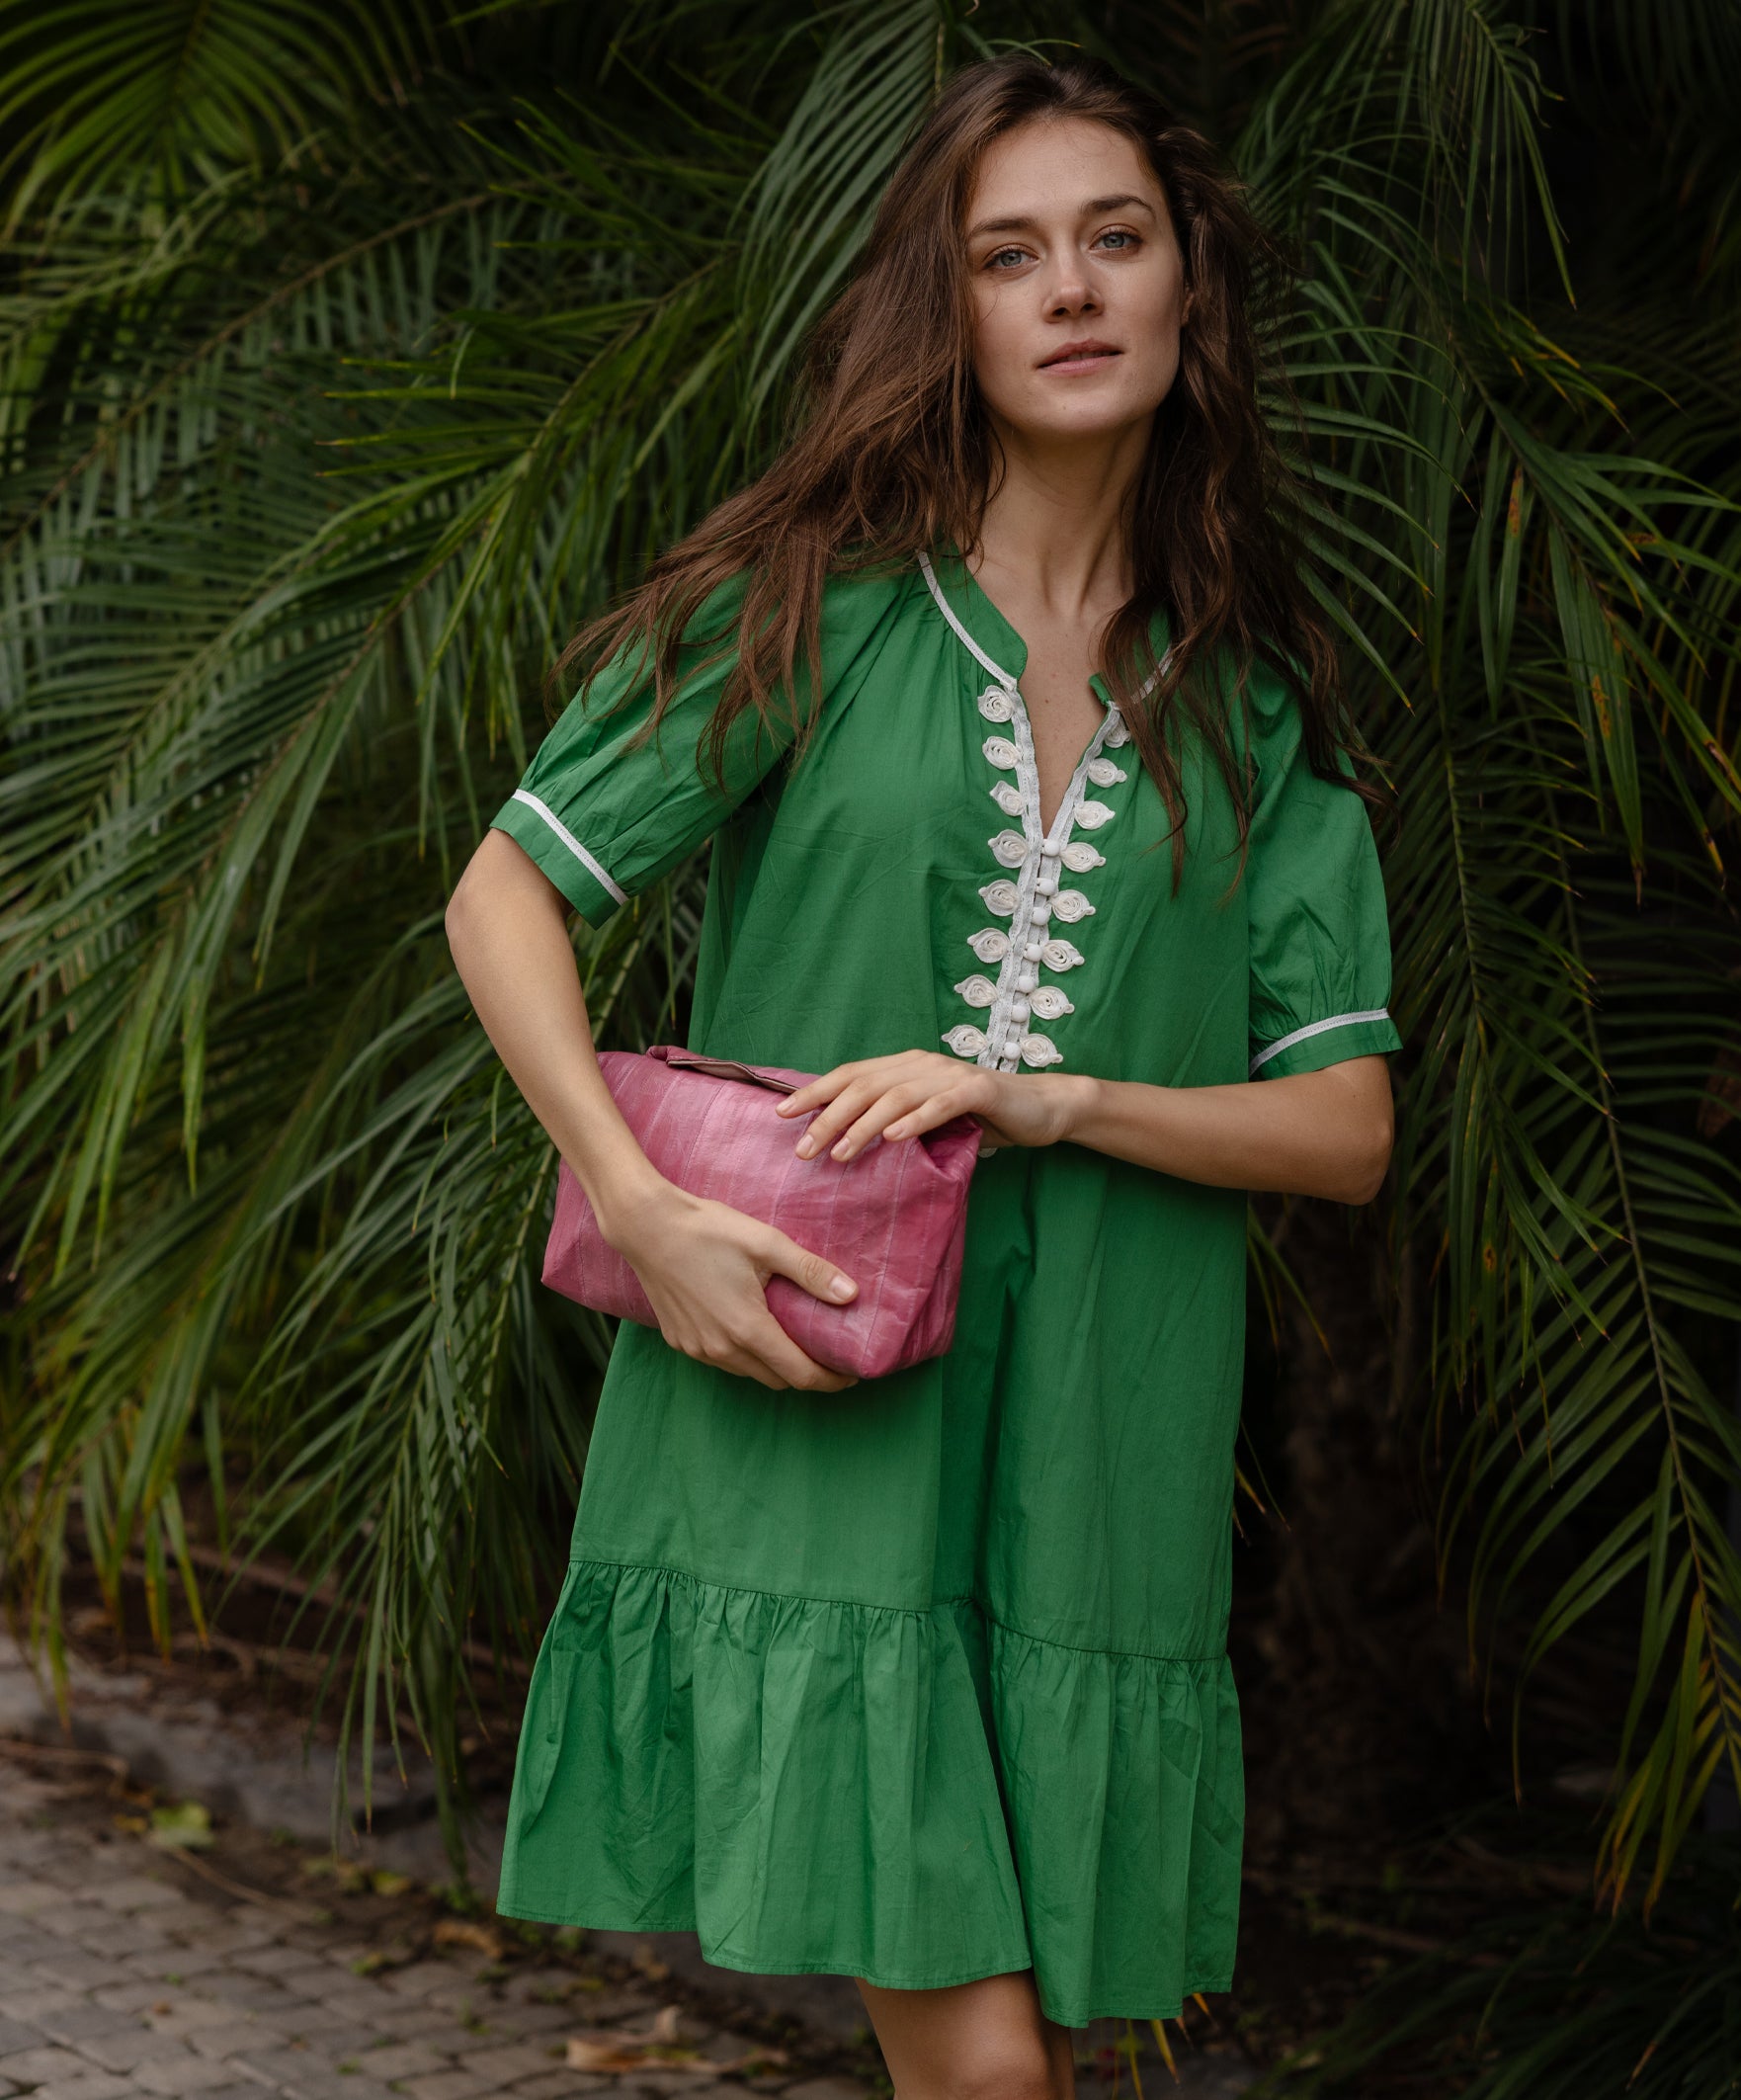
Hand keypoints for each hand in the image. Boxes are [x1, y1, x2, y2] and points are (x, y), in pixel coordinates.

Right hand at [601, 1178, 860, 1392]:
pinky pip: (722, 1361)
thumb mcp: (766, 1243)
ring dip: (774, 1365)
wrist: (647, 1226)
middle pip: (777, 1380)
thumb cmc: (709, 1230)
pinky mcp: (680, 1341)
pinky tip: (752, 1329)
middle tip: (828, 1356)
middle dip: (807, 1375)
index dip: (831, 1380)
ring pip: (749, 1372)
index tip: (851, 1376)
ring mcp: (697, 1348)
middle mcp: (722, 1349)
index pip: (800, 1375)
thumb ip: (811, 1272)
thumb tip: (852, 1295)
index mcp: (748, 1329)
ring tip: (793, 1342)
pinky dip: (744, 1355)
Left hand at [774, 1049, 1083, 1160]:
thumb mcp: (927, 1118)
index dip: (814, 1091)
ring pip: (896, 1096)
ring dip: (863, 1125)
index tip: (782, 1114)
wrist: (1039, 1109)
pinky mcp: (978, 1089)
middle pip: (864, 1086)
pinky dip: (914, 1120)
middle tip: (803, 1148)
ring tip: (840, 1153)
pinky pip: (940, 1104)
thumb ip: (893, 1121)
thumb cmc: (978, 1117)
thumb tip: (843, 1141)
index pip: (850, 1075)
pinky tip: (892, 1139)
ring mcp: (950, 1074)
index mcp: (905, 1067)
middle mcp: (922, 1064)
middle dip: (828, 1116)